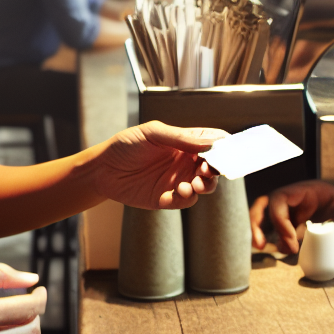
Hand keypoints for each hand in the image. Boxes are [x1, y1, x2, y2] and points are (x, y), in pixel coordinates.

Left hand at [94, 121, 225, 208]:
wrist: (102, 169)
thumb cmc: (126, 145)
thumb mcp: (153, 133)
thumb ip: (181, 137)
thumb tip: (210, 143)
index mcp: (186, 142)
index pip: (214, 142)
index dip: (225, 146)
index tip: (230, 151)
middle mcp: (185, 161)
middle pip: (215, 167)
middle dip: (217, 169)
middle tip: (208, 170)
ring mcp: (178, 180)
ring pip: (205, 186)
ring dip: (207, 185)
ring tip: (196, 183)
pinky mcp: (168, 198)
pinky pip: (187, 201)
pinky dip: (189, 197)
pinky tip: (180, 190)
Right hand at [249, 179, 333, 252]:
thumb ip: (322, 226)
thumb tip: (296, 237)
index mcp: (309, 190)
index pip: (280, 199)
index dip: (278, 219)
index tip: (289, 241)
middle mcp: (297, 198)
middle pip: (266, 204)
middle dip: (257, 223)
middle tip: (260, 245)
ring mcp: (295, 209)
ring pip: (267, 215)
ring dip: (261, 231)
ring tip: (265, 249)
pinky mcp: (296, 222)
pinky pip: (277, 228)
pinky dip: (273, 238)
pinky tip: (278, 250)